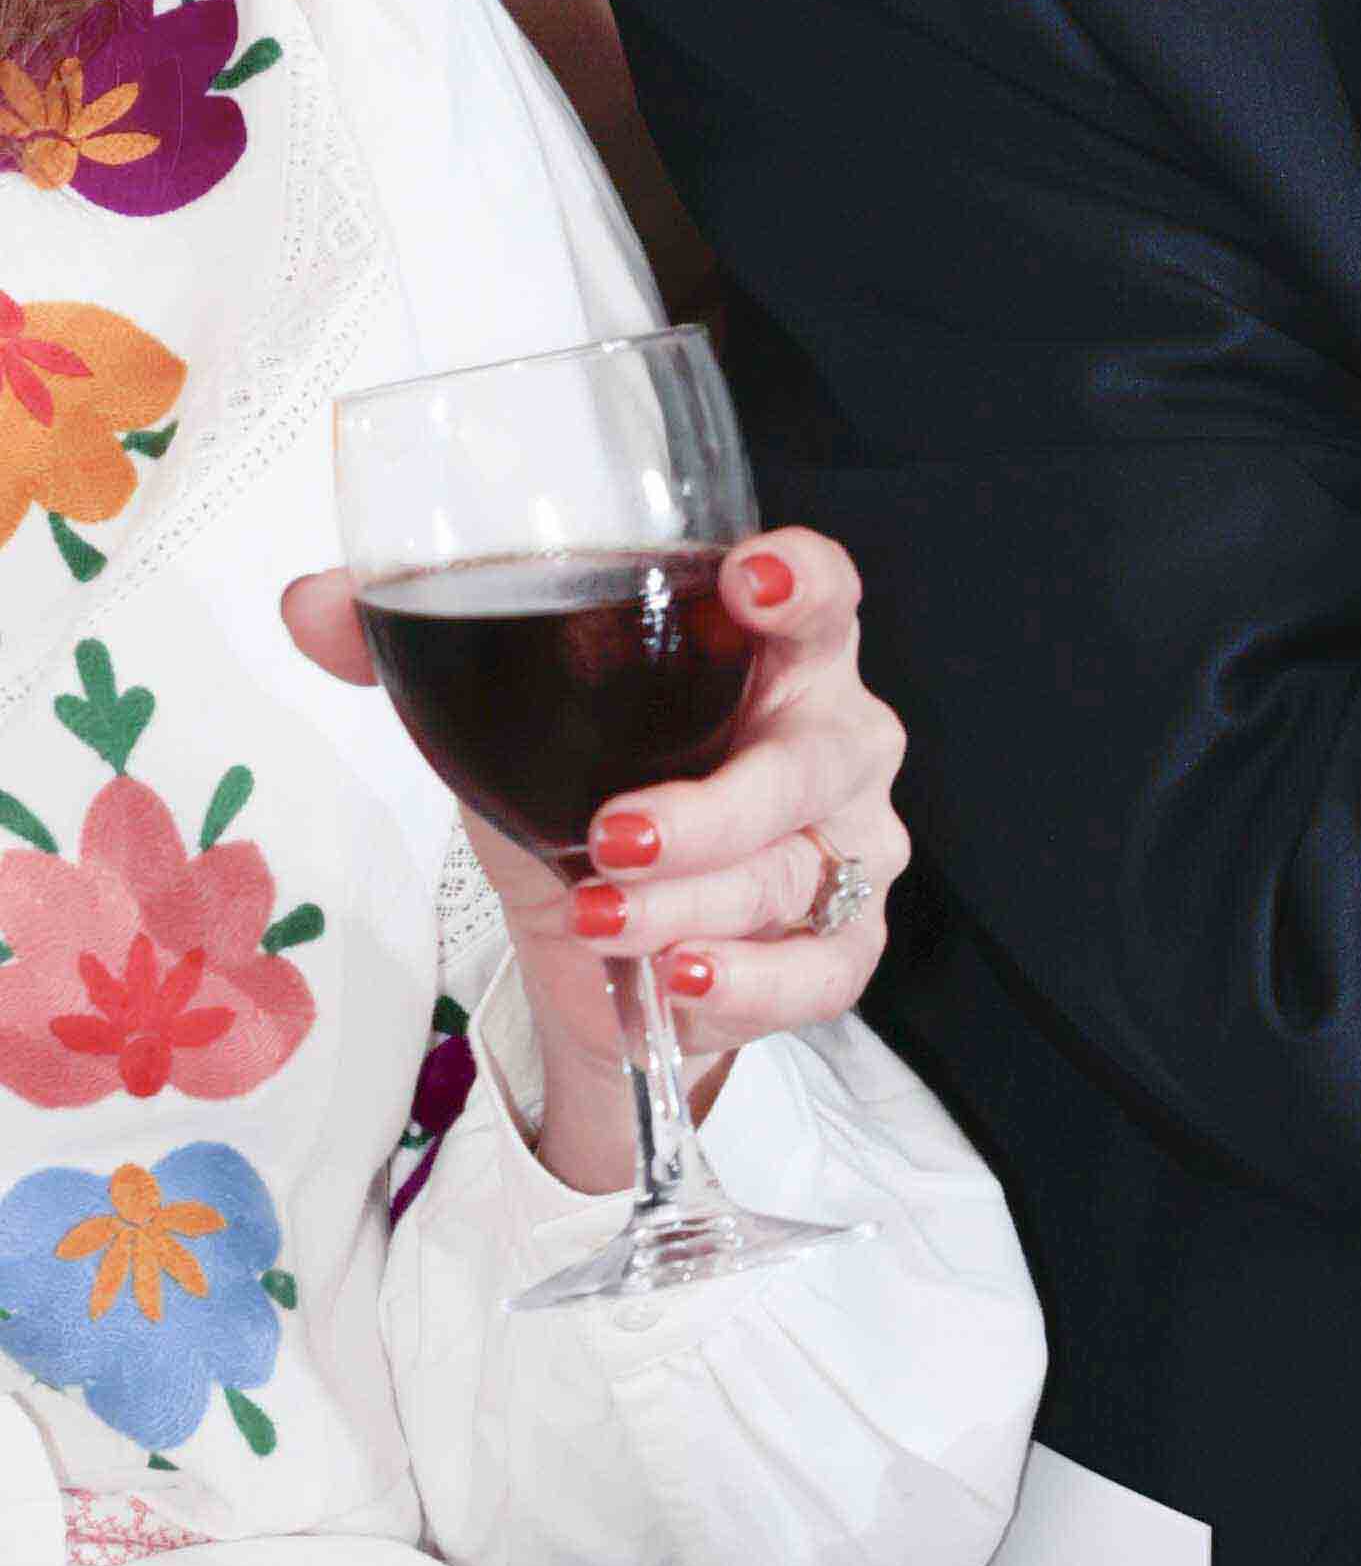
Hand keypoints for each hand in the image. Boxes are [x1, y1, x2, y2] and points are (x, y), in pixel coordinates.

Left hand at [288, 527, 907, 1191]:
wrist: (602, 945)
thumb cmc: (586, 789)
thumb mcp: (508, 720)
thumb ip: (417, 651)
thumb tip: (308, 603)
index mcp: (771, 657)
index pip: (822, 596)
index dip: (801, 581)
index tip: (749, 582)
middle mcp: (830, 740)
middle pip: (809, 758)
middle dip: (712, 807)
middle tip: (610, 833)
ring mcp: (847, 846)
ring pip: (792, 873)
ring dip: (688, 906)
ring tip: (599, 919)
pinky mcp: (841, 947)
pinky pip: (818, 972)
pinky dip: (749, 984)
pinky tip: (681, 980)